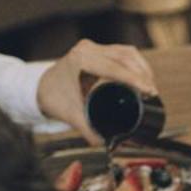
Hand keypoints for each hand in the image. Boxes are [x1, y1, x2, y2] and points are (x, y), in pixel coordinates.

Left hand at [36, 40, 158, 141]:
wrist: (39, 87)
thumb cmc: (52, 97)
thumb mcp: (71, 115)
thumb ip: (89, 131)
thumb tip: (109, 143)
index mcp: (81, 60)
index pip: (114, 68)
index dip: (135, 79)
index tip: (149, 90)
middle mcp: (88, 49)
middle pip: (125, 56)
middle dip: (142, 74)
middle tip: (151, 92)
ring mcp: (93, 47)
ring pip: (126, 52)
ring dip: (141, 67)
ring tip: (149, 85)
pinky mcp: (97, 50)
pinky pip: (122, 52)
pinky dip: (134, 64)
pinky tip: (141, 75)